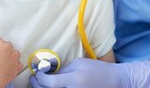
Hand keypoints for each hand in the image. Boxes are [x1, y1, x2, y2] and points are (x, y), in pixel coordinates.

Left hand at [29, 58, 149, 87]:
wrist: (114, 82)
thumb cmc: (97, 70)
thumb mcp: (79, 63)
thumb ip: (62, 70)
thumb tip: (48, 74)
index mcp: (73, 80)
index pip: (49, 83)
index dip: (39, 78)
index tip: (37, 73)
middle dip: (37, 86)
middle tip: (34, 79)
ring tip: (40, 85)